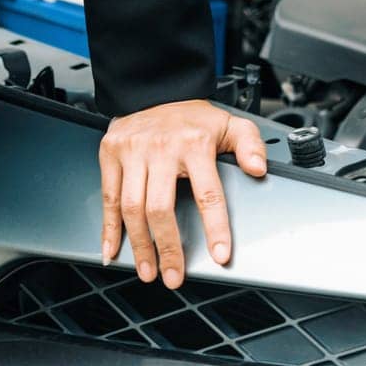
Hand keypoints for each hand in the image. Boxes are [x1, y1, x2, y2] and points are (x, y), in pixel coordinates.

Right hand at [99, 99, 267, 288]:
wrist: (154, 90)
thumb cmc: (192, 117)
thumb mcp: (228, 124)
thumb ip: (249, 145)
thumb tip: (258, 168)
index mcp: (194, 144)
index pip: (208, 193)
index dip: (215, 227)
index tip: (219, 254)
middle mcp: (161, 148)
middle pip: (162, 208)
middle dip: (168, 248)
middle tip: (174, 276)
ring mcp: (133, 152)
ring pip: (133, 207)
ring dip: (140, 245)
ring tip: (149, 270)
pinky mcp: (111, 154)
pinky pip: (108, 196)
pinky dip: (108, 228)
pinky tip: (111, 249)